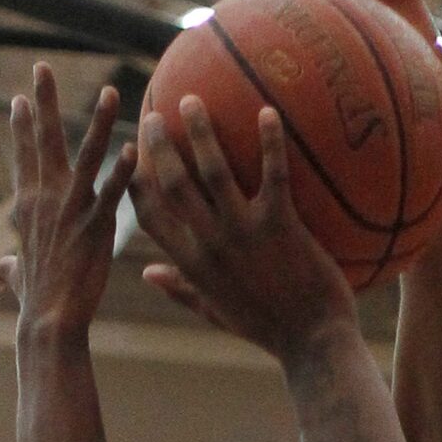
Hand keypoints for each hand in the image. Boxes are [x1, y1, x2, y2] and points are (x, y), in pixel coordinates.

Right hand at [0, 63, 136, 333]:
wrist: (49, 321)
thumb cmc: (35, 303)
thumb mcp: (17, 279)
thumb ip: (8, 269)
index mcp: (27, 207)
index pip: (23, 158)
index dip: (22, 127)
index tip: (21, 98)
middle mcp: (45, 200)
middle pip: (45, 141)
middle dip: (45, 101)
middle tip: (43, 66)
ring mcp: (71, 210)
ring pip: (86, 156)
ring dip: (99, 122)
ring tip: (112, 91)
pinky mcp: (96, 227)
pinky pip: (112, 192)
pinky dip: (122, 170)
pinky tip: (133, 149)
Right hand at [132, 98, 355, 361]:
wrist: (312, 344)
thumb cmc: (268, 328)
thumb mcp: (214, 311)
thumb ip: (180, 289)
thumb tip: (148, 272)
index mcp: (192, 264)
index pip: (150, 217)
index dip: (135, 182)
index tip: (129, 154)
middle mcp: (210, 245)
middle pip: (173, 184)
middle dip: (160, 145)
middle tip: (156, 112)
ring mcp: (244, 234)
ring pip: (213, 172)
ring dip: (201, 131)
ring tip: (194, 97)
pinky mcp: (281, 227)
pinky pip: (273, 174)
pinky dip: (270, 141)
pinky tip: (268, 110)